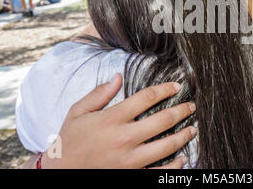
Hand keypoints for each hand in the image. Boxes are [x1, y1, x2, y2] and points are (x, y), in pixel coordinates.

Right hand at [40, 73, 196, 168]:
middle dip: (182, 111)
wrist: (60, 173)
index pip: (146, 98)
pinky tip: (182, 158)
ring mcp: (130, 160)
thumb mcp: (77, 112)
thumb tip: (118, 77)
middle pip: (163, 120)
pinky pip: (159, 172)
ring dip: (184, 136)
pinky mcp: (131, 175)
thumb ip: (99, 94)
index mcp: (112, 119)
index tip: (176, 86)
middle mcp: (124, 138)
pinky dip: (174, 165)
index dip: (165, 89)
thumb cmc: (69, 141)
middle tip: (191, 106)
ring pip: (167, 145)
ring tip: (192, 129)